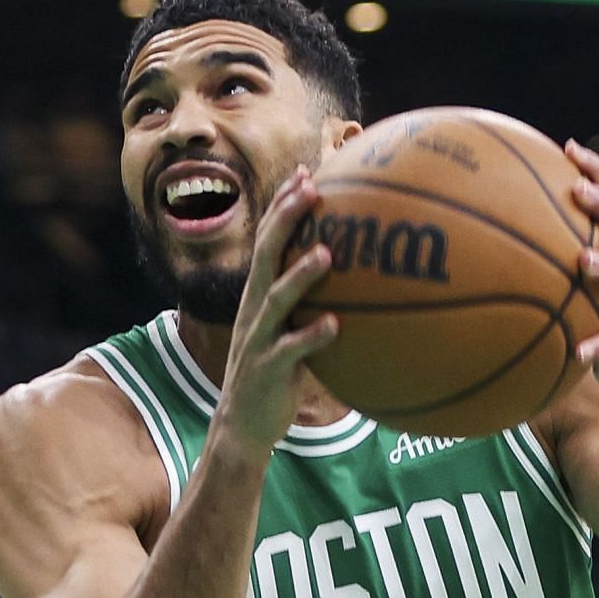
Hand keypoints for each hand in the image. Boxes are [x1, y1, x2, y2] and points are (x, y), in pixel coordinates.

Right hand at [211, 167, 338, 450]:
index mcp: (259, 296)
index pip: (268, 239)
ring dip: (301, 275)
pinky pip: (290, 350)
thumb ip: (311, 303)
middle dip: (285, 218)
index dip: (282, 204)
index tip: (306, 171)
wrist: (243, 426)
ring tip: (327, 254)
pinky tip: (335, 325)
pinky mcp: (267, 369)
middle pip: (266, 254)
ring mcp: (258, 338)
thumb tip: (356, 280)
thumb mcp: (289, 331)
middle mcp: (254, 309)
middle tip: (310, 187)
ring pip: (275, 299)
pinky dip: (312, 337)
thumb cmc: (276, 375)